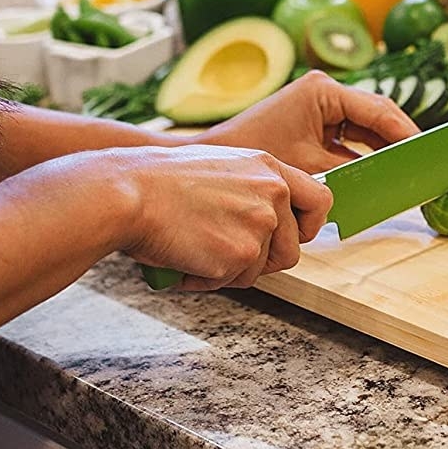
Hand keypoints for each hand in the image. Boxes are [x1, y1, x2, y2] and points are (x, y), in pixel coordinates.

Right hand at [116, 143, 334, 290]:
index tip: (291, 237)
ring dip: (231, 271)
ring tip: (195, 250)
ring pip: (260, 270)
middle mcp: (272, 193)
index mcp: (268, 167)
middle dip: (262, 262)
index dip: (307, 226)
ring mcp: (259, 225)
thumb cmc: (158, 182)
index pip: (319, 200)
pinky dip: (208, 280)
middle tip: (228, 256)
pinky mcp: (240, 254)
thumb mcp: (219, 168)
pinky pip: (233, 281)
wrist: (128, 192)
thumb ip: (251, 191)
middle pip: (290, 250)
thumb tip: (264, 226)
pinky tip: (184, 260)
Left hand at [201, 71, 418, 172]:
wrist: (219, 158)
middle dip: (398, 140)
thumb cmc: (259, 157)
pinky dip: (362, 155)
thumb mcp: (312, 169)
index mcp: (324, 91)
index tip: (426, 153)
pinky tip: (378, 173)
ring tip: (405, 170)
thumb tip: (390, 178)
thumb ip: (355, 170)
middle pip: (376, 115)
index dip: (405, 132)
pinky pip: (348, 138)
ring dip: (382, 149)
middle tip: (423, 163)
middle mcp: (324, 91)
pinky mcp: (313, 122)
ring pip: (365, 127)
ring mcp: (319, 106)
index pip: (378, 109)